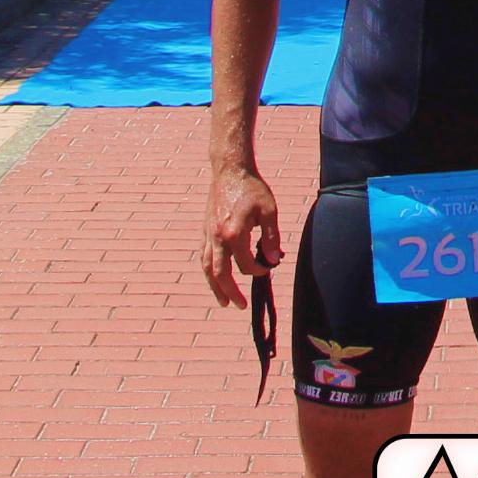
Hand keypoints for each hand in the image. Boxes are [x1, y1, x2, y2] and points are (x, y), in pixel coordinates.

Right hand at [201, 166, 283, 308]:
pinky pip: (204, 256)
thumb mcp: (269, 211)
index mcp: (234, 233)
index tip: (269, 267)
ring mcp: (208, 234)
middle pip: (221, 273)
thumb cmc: (253, 188)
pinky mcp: (204, 230)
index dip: (259, 270)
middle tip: (240, 306)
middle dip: (230, 292)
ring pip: (208, 267)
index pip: (246, 264)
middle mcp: (217, 237)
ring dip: (215, 286)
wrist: (230, 170)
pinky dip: (209, 270)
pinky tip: (215, 277)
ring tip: (223, 301)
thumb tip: (274, 261)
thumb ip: (272, 237)